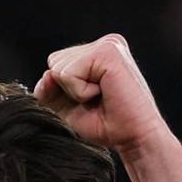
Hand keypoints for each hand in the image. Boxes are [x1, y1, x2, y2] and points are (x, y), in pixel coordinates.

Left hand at [34, 34, 169, 157]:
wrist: (134, 137)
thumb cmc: (107, 125)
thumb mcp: (68, 108)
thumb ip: (50, 91)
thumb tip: (46, 74)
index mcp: (97, 52)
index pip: (56, 63)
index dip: (64, 90)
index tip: (93, 99)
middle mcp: (104, 43)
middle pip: (54, 62)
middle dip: (68, 90)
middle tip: (98, 99)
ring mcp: (108, 44)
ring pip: (59, 68)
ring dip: (76, 92)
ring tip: (102, 96)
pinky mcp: (108, 52)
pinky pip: (68, 74)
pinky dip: (80, 92)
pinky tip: (103, 93)